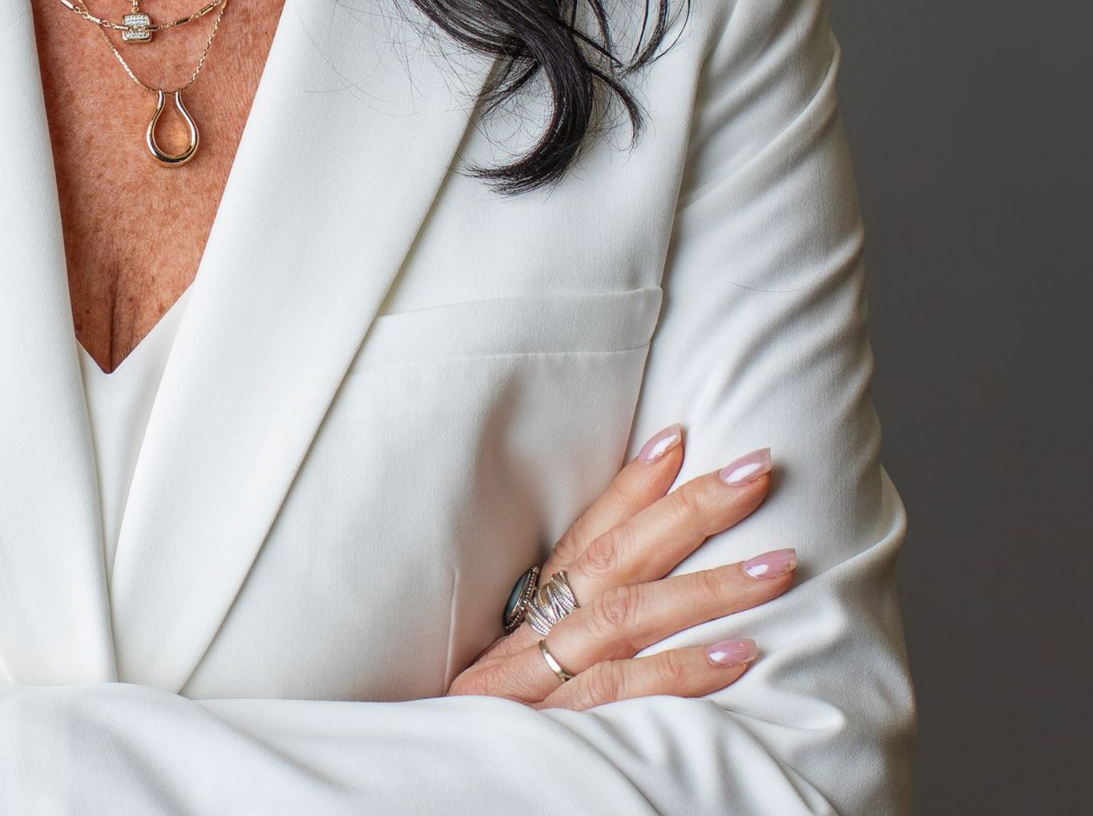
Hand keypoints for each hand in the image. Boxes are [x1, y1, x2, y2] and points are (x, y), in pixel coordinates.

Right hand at [448, 424, 796, 710]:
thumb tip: (648, 582)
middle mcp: (533, 634)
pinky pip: (625, 691)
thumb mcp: (528, 666)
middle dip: (690, 510)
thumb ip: (577, 625)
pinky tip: (741, 654)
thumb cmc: (503, 726)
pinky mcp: (558, 728)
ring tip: (778, 565)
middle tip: (755, 470)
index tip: (681, 437)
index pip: (584, 535)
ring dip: (709, 586)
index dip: (632, 485)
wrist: (440, 787)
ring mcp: (544, 679)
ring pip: (628, 615)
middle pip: (615, 559)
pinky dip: (683, 670)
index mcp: (530, 612)